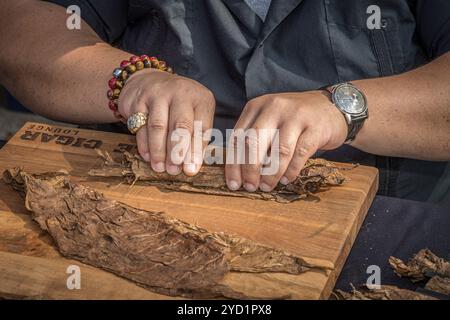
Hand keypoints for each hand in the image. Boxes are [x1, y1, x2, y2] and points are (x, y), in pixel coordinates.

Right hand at [118, 69, 214, 175]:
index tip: (191, 169)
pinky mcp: (139, 98)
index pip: (202, 126)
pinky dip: (144, 144)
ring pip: (159, 126)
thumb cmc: (179, 105)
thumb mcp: (195, 114)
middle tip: (174, 170)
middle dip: (177, 151)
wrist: (149, 81)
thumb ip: (197, 136)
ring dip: (159, 150)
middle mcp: (181, 92)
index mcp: (201, 98)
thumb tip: (192, 166)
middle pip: (181, 125)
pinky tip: (148, 157)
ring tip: (160, 168)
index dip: (196, 150)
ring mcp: (159, 93)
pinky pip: (141, 125)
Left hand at [225, 91, 347, 191]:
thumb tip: (238, 172)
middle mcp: (274, 107)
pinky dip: (291, 170)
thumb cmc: (294, 119)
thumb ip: (253, 138)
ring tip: (267, 186)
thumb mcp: (269, 120)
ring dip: (271, 173)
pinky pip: (300, 154)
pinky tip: (286, 180)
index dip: (233, 163)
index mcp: (257, 106)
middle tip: (250, 187)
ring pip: (278, 150)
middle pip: (254, 142)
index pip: (238, 137)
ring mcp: (296, 116)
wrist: (332, 106)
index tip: (233, 184)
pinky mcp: (315, 127)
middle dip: (250, 169)